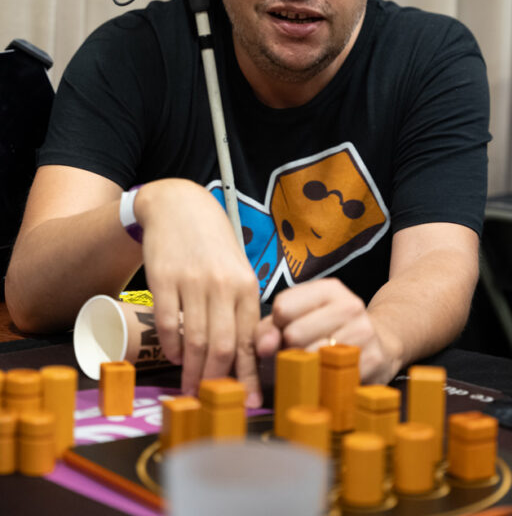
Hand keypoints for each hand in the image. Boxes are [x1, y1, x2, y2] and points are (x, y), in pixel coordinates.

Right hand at [134, 179, 261, 405]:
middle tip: (209, 400)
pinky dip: (171, 346)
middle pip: (222, 346)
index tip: (247, 401)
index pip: (249, 340)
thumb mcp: (236, 269)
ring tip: (189, 388)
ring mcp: (193, 281)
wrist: (180, 206)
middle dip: (216, 381)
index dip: (248, 375)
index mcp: (247, 285)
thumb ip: (241, 306)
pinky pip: (168, 323)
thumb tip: (245, 353)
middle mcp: (223, 284)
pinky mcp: (164, 278)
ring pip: (195, 340)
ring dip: (192, 371)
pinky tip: (174, 356)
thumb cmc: (213, 243)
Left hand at [254, 278, 400, 383]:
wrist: (381, 344)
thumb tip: (264, 347)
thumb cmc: (328, 332)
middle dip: (289, 349)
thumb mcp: (299, 319)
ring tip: (313, 364)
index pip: (282, 306)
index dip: (277, 326)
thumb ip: (269, 329)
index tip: (287, 331)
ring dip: (304, 368)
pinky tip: (328, 375)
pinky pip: (331, 376)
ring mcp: (363, 331)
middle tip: (300, 353)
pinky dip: (322, 382)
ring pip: (311, 356)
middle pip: (294, 333)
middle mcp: (349, 305)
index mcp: (328, 289)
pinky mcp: (372, 359)